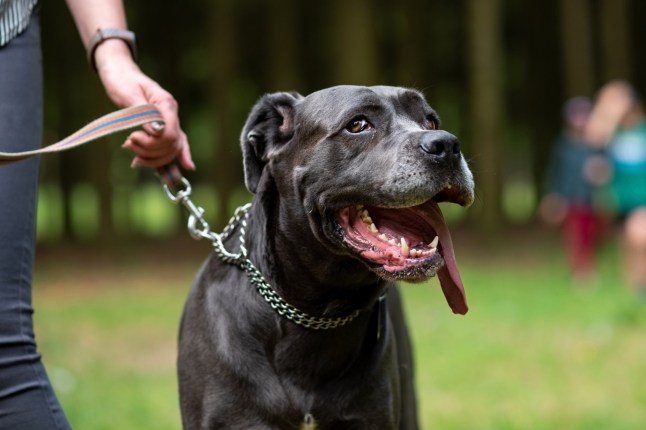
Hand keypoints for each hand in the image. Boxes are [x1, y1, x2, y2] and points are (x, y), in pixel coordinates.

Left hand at [94, 39, 194, 169]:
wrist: (120, 73)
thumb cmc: (122, 81)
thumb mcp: (129, 95)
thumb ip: (144, 114)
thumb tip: (157, 132)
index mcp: (166, 104)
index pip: (171, 134)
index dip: (153, 143)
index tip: (131, 138)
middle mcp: (172, 115)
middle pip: (172, 145)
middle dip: (150, 151)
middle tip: (127, 143)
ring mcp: (170, 123)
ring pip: (171, 151)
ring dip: (152, 158)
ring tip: (133, 155)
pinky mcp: (163, 129)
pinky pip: (172, 149)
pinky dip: (169, 163)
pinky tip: (172, 177)